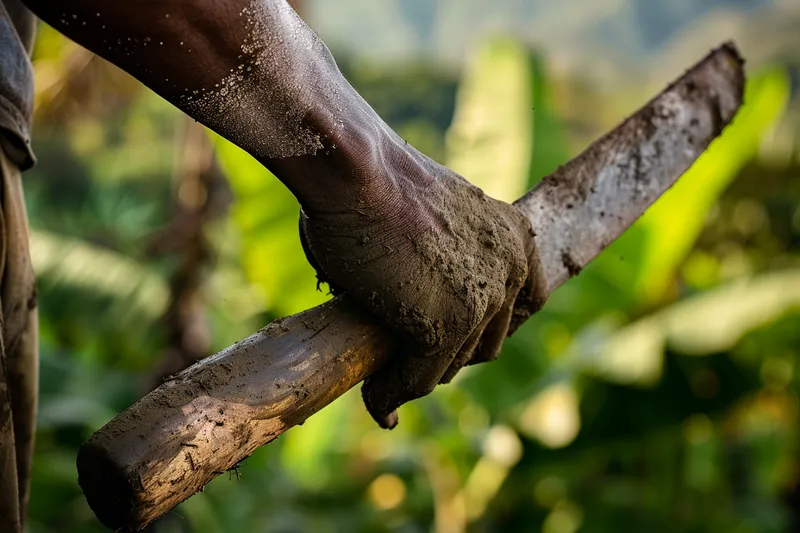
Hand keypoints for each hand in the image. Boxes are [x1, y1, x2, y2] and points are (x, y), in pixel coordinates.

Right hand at [299, 144, 547, 428]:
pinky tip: (376, 399)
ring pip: (453, 365)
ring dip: (420, 376)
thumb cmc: (375, 181)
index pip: (522, 304)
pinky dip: (394, 393)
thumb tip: (419, 289)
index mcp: (516, 235)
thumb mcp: (436, 216)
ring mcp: (482, 300)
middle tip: (411, 363)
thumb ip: (448, 254)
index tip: (455, 343)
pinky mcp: (445, 326)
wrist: (353, 169)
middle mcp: (512, 268)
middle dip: (450, 356)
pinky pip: (419, 377)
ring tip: (389, 381)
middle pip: (488, 340)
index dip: (487, 329)